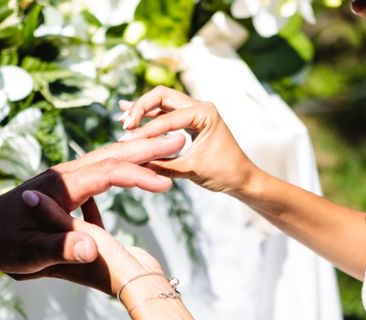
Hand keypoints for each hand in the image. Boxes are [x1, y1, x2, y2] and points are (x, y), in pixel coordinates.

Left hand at [0, 134, 184, 278]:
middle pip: (112, 154)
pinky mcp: (68, 184)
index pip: (107, 173)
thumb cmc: (2, 244)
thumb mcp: (28, 254)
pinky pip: (102, 170)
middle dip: (147, 147)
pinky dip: (125, 166)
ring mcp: (66, 177)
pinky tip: (136, 173)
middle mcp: (65, 174)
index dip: (137, 177)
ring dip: (139, 153)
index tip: (166, 184)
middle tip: (179, 141)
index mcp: (60, 187)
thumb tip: (89, 249)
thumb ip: (58, 249)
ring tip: (168, 149)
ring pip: (109, 157)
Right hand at [120, 86, 258, 193]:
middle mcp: (200, 106)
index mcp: (205, 113)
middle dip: (140, 107)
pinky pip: (166, 114)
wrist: (242, 179)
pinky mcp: (191, 121)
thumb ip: (163, 165)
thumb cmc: (224, 173)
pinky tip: (131, 117)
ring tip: (123, 119)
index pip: (167, 118)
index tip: (128, 142)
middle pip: (162, 95)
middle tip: (124, 124)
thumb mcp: (191, 170)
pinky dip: (150, 116)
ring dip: (143, 110)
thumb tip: (135, 163)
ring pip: (162, 102)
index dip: (145, 131)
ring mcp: (195, 111)